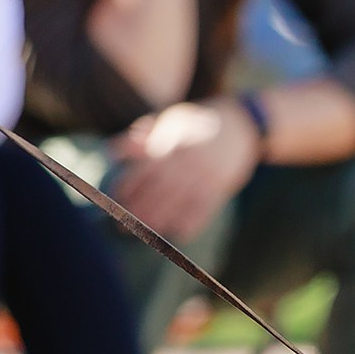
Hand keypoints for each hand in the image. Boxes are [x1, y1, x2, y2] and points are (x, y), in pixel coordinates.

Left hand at [110, 99, 261, 240]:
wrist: (241, 125)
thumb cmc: (196, 123)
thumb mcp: (169, 120)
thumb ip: (142, 135)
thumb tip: (113, 152)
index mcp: (173, 141)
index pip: (146, 167)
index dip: (129, 185)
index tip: (116, 199)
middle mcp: (189, 159)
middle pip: (160, 188)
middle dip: (140, 208)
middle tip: (123, 225)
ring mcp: (207, 174)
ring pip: (181, 201)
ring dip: (161, 219)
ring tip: (145, 233)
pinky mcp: (222, 186)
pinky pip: (206, 208)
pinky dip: (193, 222)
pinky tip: (178, 233)